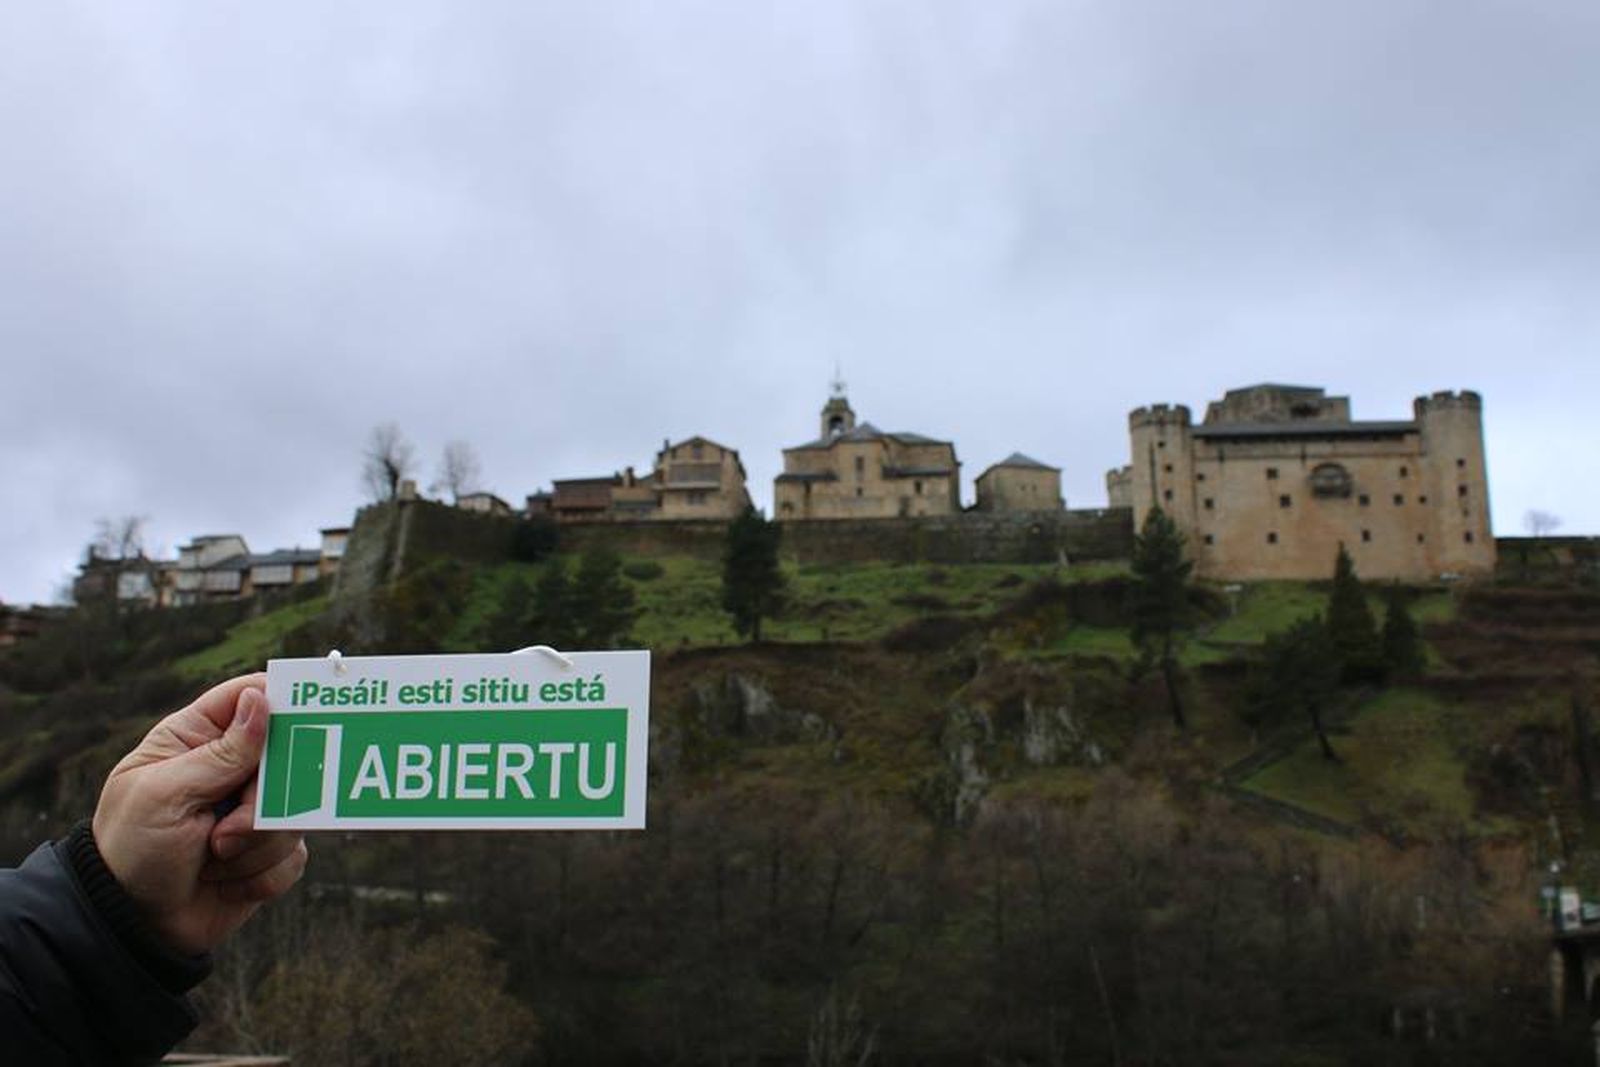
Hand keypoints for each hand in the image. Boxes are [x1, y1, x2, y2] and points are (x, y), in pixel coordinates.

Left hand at [92, 673, 307, 955]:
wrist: (133, 927)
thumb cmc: (133, 850)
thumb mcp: (166, 795)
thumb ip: (221, 752)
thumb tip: (260, 699)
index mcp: (195, 739)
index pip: (247, 697)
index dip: (280, 701)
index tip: (307, 717)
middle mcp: (230, 769)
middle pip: (288, 757)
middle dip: (264, 801)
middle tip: (229, 828)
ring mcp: (253, 811)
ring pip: (298, 811)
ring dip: (258, 844)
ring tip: (215, 859)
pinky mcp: (268, 852)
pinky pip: (297, 855)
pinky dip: (263, 874)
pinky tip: (226, 882)